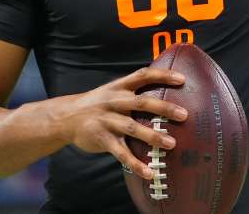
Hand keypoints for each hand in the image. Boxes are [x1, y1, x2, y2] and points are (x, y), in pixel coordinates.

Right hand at [53, 67, 187, 179]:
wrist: (65, 118)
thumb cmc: (97, 104)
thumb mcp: (111, 91)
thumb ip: (133, 92)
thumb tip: (164, 94)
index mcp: (119, 87)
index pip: (143, 76)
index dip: (163, 75)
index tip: (182, 79)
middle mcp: (114, 101)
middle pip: (142, 102)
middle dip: (164, 108)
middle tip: (184, 115)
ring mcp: (107, 120)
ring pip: (132, 127)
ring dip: (153, 136)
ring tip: (171, 144)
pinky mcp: (102, 139)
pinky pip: (121, 153)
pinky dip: (135, 164)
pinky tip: (149, 173)